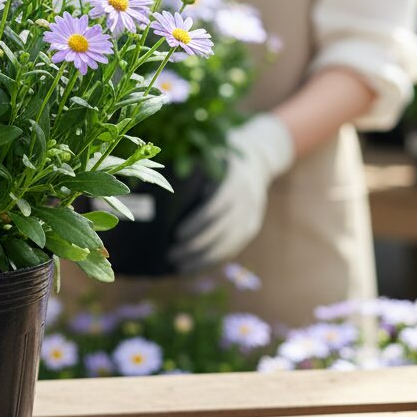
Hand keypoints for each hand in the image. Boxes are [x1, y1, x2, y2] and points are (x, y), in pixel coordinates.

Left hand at [167, 113, 294, 273]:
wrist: (258, 156)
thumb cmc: (221, 152)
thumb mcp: (211, 150)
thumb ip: (192, 163)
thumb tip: (157, 179)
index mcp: (235, 180)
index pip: (216, 207)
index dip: (197, 223)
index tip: (176, 234)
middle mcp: (247, 200)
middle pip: (221, 230)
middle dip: (195, 246)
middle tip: (169, 254)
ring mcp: (252, 216)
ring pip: (228, 245)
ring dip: (202, 260)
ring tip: (178, 266)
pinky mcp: (251, 227)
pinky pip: (232, 249)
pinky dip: (212, 261)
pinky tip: (193, 267)